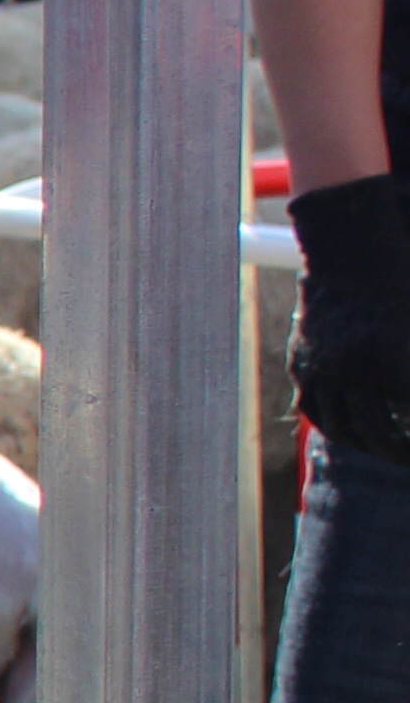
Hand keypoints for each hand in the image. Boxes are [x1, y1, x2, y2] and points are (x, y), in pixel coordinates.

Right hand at [290, 174, 409, 468]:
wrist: (351, 244)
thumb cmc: (403, 274)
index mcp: (395, 358)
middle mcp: (355, 369)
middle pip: (379, 433)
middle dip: (399, 452)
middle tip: (409, 458)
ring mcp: (324, 367)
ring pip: (343, 427)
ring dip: (366, 445)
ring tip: (385, 449)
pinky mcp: (303, 362)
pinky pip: (315, 408)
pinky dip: (334, 426)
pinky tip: (352, 432)